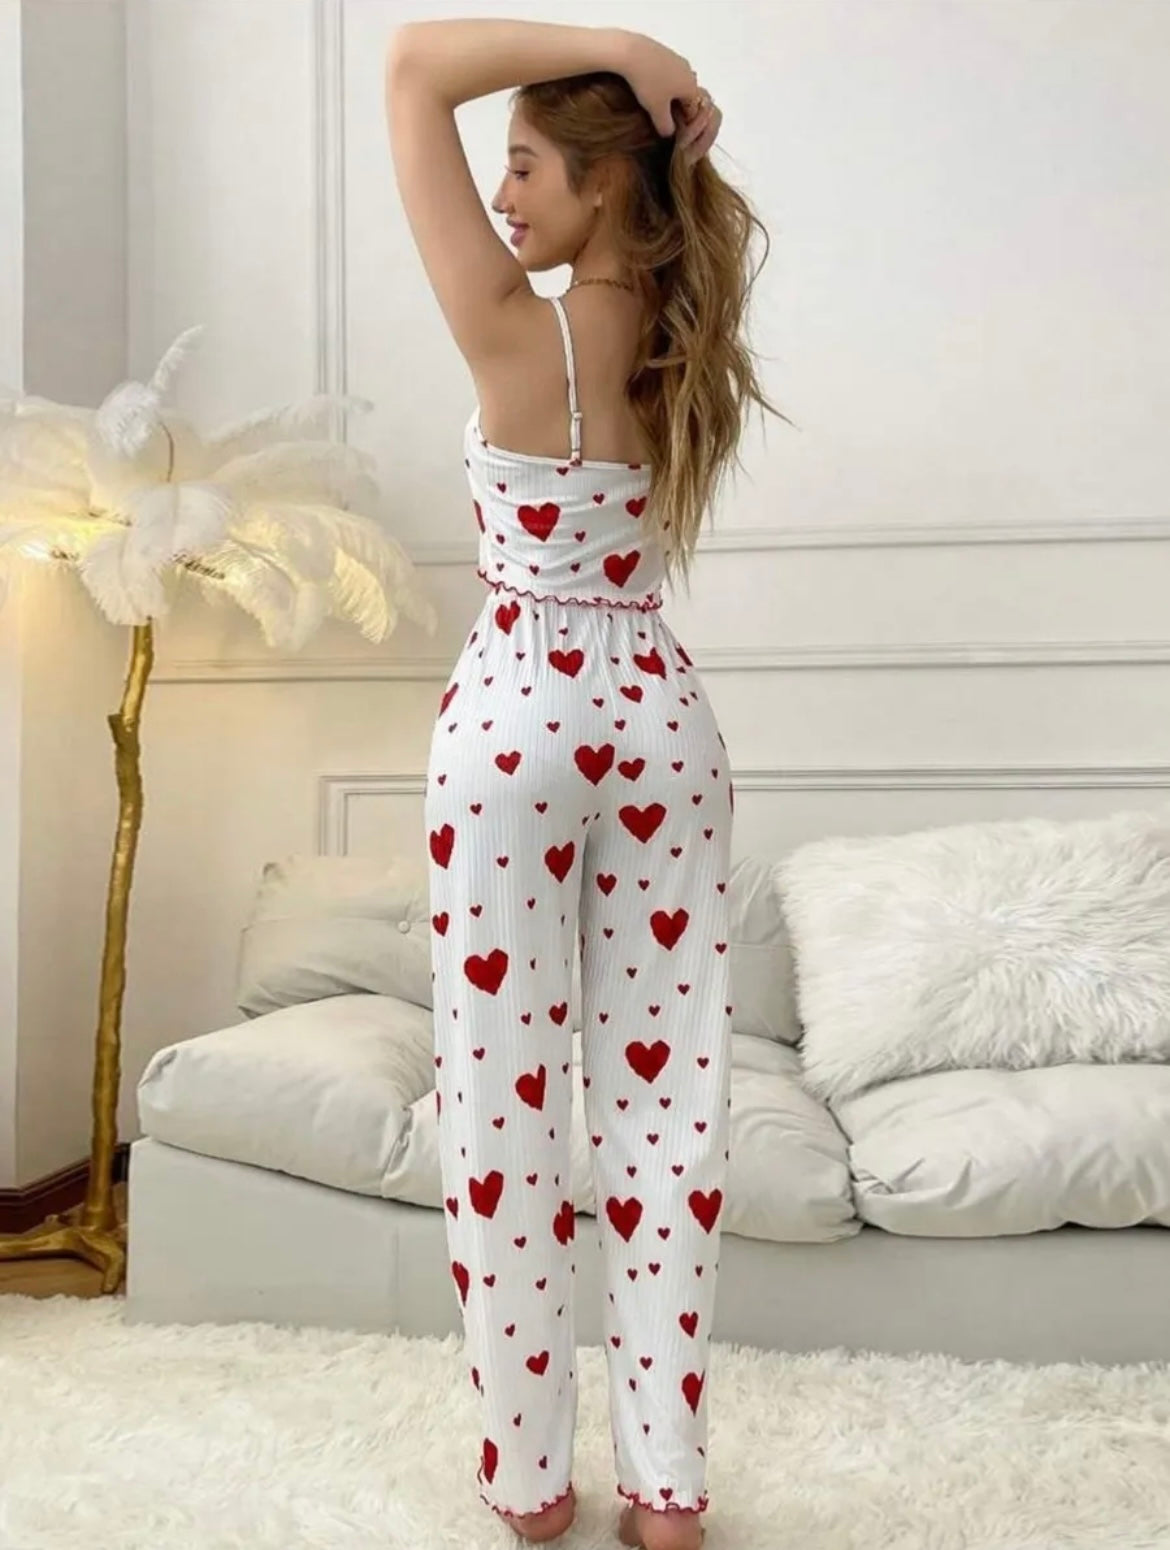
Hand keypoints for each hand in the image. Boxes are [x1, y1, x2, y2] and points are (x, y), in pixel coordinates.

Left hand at [620, 32, 719, 160]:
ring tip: (650, 100)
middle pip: (685, 96)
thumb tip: (670, 134)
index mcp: (691, 86)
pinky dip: (659, 81)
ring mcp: (676, 59)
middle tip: (658, 116)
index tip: (668, 127)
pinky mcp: (663, 51)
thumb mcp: (656, 111)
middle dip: (675, 108)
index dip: (682, 123)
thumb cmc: (647, 82)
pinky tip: (645, 84)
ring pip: (675, 83)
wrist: (630, 51)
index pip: (693, 111)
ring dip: (666, 94)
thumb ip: (666, 127)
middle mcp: (688, 71)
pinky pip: (665, 71)